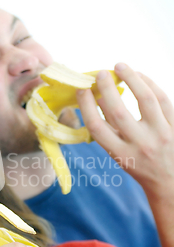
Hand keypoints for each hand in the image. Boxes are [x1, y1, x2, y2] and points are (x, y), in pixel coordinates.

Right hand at [76, 62, 173, 197]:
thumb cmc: (138, 164)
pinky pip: (163, 99)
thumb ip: (108, 129)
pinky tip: (140, 75)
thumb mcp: (118, 154)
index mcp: (121, 154)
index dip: (86, 106)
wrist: (169, 180)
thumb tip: (98, 97)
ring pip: (146, 99)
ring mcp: (161, 135)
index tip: (81, 91)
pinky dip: (150, 83)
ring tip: (120, 66)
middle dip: (107, 89)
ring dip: (131, 78)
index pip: (97, 128)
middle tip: (100, 74)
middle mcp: (141, 145)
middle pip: (119, 112)